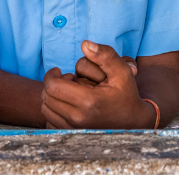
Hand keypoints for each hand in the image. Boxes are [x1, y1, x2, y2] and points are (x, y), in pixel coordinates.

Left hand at [40, 41, 155, 128]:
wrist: (132, 121)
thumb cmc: (126, 94)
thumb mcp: (122, 71)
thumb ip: (105, 55)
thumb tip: (84, 44)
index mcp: (88, 101)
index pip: (53, 86)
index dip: (51, 75)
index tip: (59, 70)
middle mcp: (78, 118)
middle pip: (47, 97)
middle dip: (52, 84)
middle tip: (66, 80)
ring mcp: (74, 129)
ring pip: (46, 110)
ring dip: (53, 97)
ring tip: (67, 91)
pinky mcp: (72, 135)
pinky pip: (50, 122)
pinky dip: (53, 111)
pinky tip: (66, 104)